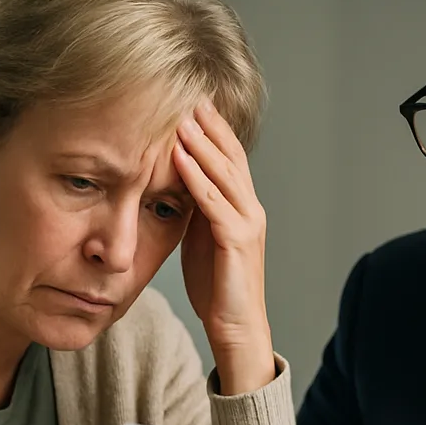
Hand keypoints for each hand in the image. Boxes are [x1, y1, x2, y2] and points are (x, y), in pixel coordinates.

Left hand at [174, 99, 274, 394]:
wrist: (236, 329)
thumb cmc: (218, 290)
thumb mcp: (203, 241)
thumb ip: (197, 211)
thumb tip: (175, 183)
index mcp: (243, 208)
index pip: (229, 158)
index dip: (212, 129)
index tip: (191, 102)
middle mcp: (251, 210)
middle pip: (230, 157)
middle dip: (209, 125)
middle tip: (189, 94)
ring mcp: (247, 224)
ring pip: (223, 174)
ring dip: (201, 143)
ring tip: (181, 116)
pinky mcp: (237, 241)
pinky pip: (214, 202)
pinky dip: (195, 177)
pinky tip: (179, 157)